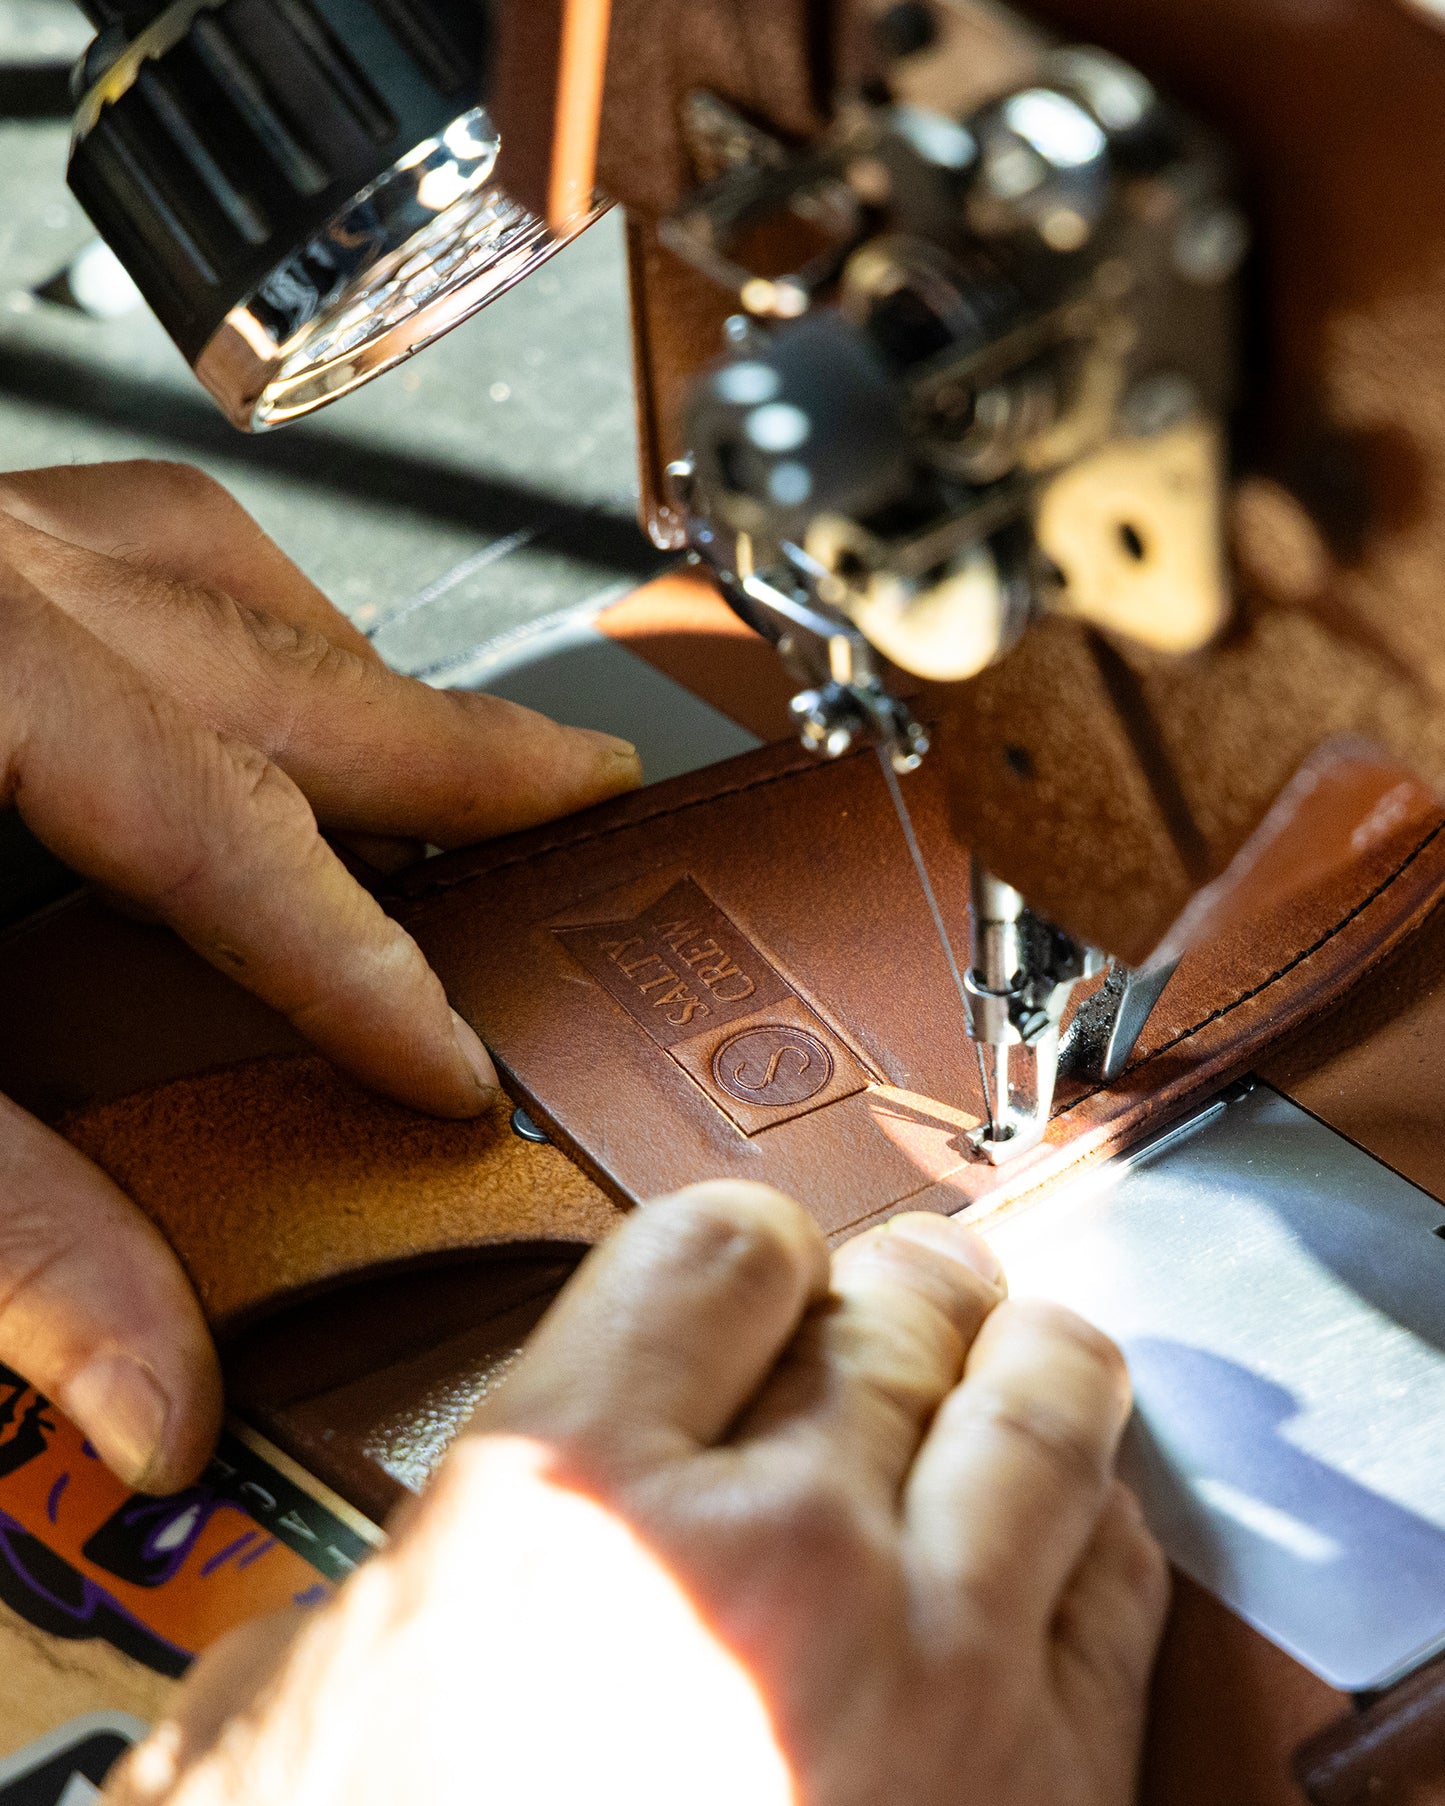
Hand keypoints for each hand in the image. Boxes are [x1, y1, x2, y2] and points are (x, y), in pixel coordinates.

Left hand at [0, 460, 640, 1491]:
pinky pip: (98, 531)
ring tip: (436, 737)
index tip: (453, 1057)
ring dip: (340, 658)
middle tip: (583, 788)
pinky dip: (205, 602)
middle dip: (453, 749)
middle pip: (275, 656)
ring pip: (200, 557)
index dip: (361, 968)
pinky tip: (216, 657)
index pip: (237, 840)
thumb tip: (142, 1399)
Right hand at [108, 1185, 1168, 1805]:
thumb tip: (459, 1526)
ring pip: (1041, 1409)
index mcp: (571, 1491)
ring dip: (1030, 1359)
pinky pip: (1118, 1584)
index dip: (745, 1246)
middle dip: (897, 1289)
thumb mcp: (292, 1719)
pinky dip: (1099, 1521)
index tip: (753, 1274)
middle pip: (897, 1310)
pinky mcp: (1041, 1798)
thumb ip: (397, 1569)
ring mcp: (930, 1673)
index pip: (723, 1243)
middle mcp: (767, 1555)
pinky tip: (1068, 1516)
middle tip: (901, 1293)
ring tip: (1020, 1346)